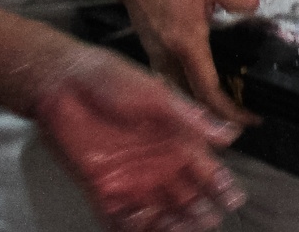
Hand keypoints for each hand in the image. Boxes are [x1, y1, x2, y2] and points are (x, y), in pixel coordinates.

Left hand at [33, 45, 244, 231]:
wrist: (66, 86)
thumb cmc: (116, 82)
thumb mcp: (158, 95)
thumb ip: (192, 118)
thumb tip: (231, 135)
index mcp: (177, 141)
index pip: (206, 170)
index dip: (221, 185)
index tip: (233, 199)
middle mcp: (159, 165)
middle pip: (186, 198)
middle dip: (199, 212)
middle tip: (206, 220)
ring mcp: (132, 180)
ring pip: (159, 213)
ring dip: (171, 225)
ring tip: (178, 228)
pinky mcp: (102, 190)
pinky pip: (120, 220)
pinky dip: (133, 227)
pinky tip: (141, 222)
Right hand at [102, 0, 259, 126]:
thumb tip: (251, 11)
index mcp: (186, 44)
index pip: (209, 91)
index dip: (230, 111)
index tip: (250, 119)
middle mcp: (166, 55)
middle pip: (190, 98)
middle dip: (215, 113)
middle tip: (240, 114)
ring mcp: (154, 49)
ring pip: (177, 88)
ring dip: (198, 100)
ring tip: (223, 99)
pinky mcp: (149, 40)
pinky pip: (168, 74)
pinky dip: (185, 84)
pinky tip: (198, 75)